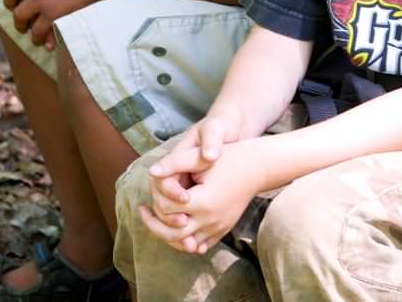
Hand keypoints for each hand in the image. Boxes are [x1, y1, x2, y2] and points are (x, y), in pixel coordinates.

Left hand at [139, 140, 264, 254]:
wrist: (259, 167)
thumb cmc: (231, 158)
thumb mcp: (202, 158)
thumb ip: (175, 164)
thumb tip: (151, 172)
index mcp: (203, 201)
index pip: (168, 210)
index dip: (156, 201)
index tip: (147, 194)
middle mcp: (210, 220)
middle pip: (173, 234)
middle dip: (154, 225)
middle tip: (142, 212)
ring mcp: (218, 228)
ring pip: (185, 244)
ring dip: (167, 236)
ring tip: (156, 221)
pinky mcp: (223, 230)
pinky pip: (200, 245)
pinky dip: (185, 241)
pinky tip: (176, 228)